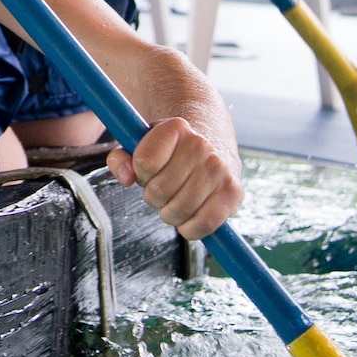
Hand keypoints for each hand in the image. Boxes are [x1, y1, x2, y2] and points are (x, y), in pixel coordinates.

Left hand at [107, 117, 242, 239]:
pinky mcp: (234, 192)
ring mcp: (220, 168)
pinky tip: (188, 218)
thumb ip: (122, 159)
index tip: (148, 170)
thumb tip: (126, 177)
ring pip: (178, 210)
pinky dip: (190, 229)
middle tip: (162, 189)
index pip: (144, 163)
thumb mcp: (141, 145)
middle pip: (158, 190)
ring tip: (175, 200)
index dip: (140, 173)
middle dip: (153, 196)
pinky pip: (204, 224)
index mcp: (175, 128)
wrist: (211, 141)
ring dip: (169, 213)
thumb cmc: (170, 149)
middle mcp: (201, 145)